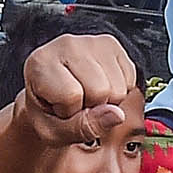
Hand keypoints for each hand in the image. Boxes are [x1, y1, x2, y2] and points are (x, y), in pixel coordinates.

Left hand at [17, 32, 141, 148]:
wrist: (48, 96)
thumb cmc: (47, 113)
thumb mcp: (53, 132)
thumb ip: (82, 128)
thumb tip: (117, 115)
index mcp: (41, 62)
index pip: (72, 95)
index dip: (69, 112)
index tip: (59, 109)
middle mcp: (67, 44)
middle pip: (101, 89)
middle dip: (92, 107)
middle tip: (74, 104)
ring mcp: (92, 41)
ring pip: (119, 88)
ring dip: (106, 102)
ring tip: (85, 96)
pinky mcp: (112, 45)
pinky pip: (130, 80)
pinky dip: (117, 93)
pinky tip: (97, 88)